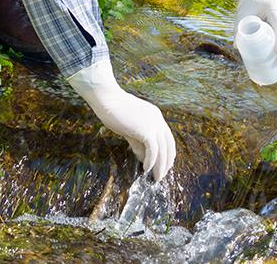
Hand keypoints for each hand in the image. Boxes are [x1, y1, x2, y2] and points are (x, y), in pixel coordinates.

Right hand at [67, 59, 175, 180]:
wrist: (107, 99)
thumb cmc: (114, 111)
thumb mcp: (129, 128)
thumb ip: (138, 141)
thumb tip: (143, 158)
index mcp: (155, 116)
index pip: (167, 138)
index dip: (168, 152)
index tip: (165, 164)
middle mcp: (158, 120)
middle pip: (168, 145)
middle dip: (167, 162)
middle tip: (162, 175)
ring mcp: (154, 124)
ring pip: (162, 150)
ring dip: (160, 166)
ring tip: (156, 178)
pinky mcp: (146, 130)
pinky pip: (153, 150)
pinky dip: (151, 162)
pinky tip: (146, 169)